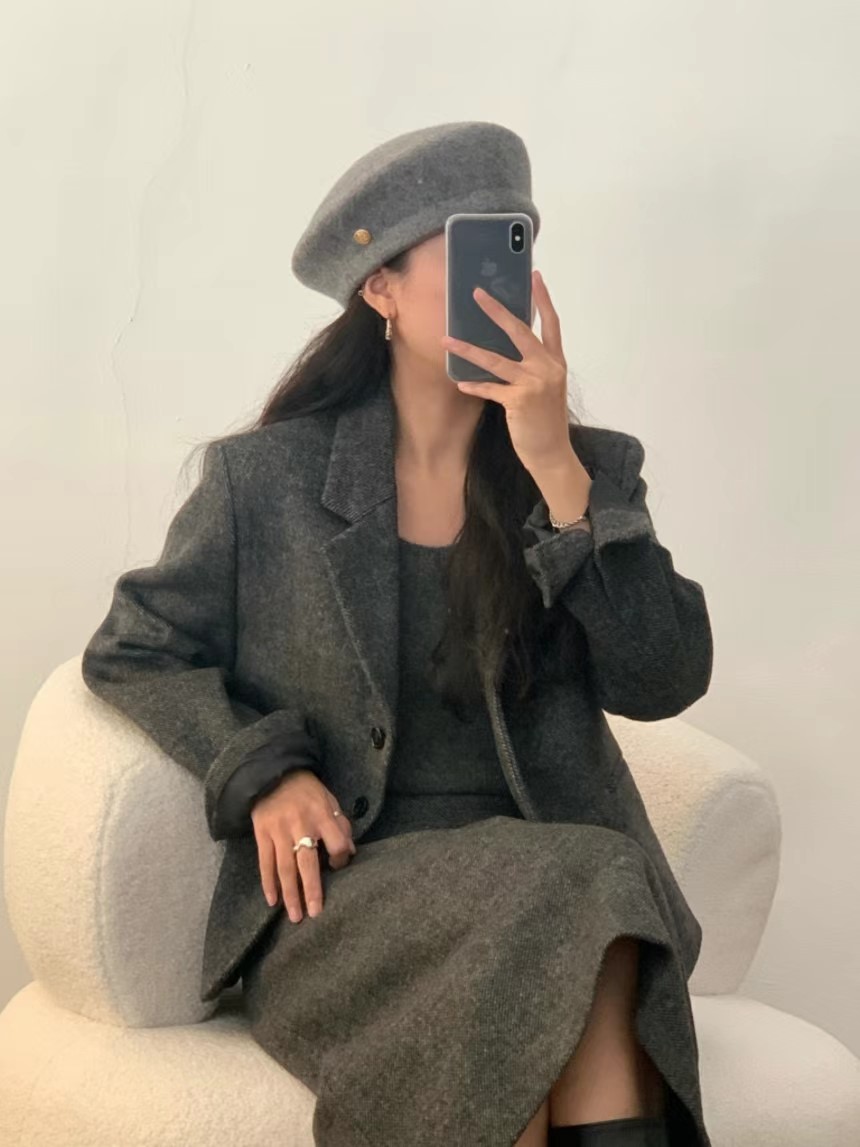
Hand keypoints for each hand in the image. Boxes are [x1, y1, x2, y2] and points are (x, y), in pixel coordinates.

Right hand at [250, 768, 355, 921]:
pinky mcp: (262, 833)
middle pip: (307, 862)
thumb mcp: (329, 799)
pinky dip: (268, 883)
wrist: (273, 773)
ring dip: (290, 894)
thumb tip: (351, 851)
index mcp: (322, 815)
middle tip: (315, 914)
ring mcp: (279, 830)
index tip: (337, 866)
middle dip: (312, 890)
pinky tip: (273, 901)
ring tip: (295, 916)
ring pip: (285, 867)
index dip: (340, 859)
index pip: (337, 844)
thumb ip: (340, 824)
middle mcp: (300, 824)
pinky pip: (265, 862)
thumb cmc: (306, 790)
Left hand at [441, 270, 575, 474]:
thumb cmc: (545, 420)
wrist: (552, 452)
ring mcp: (534, 384)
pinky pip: (491, 389)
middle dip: (497, 311)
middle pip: (520, 331)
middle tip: (478, 294)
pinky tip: (460, 383)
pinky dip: (475, 386)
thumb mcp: (547, 387)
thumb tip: (508, 347)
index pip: (551, 323)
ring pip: (496, 359)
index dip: (543, 299)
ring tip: (447, 339)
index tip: (535, 276)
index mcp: (556, 362)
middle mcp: (548, 368)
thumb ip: (534, 366)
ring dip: (469, 349)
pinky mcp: (520, 401)